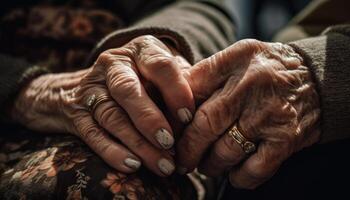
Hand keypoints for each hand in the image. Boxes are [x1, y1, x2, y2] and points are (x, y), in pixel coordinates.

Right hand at [12, 35, 194, 176]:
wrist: (89, 84)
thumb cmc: (142, 80)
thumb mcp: (163, 74)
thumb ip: (182, 85)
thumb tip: (202, 114)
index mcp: (141, 49)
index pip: (160, 65)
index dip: (176, 92)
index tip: (189, 118)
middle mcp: (113, 64)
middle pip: (128, 90)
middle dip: (150, 119)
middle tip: (170, 144)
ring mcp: (91, 88)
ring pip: (112, 116)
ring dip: (138, 143)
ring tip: (161, 165)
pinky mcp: (77, 113)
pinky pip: (93, 134)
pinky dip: (113, 151)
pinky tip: (133, 165)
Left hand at [177, 39, 320, 187]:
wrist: (317, 77)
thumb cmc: (268, 69)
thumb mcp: (238, 56)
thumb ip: (208, 71)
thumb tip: (174, 97)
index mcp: (235, 62)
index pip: (192, 90)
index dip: (175, 116)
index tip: (170, 131)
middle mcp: (251, 87)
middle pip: (205, 124)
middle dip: (187, 149)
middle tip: (181, 159)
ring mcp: (269, 115)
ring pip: (226, 151)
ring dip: (211, 165)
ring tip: (207, 165)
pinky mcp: (286, 139)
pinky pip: (254, 169)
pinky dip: (239, 178)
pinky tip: (234, 173)